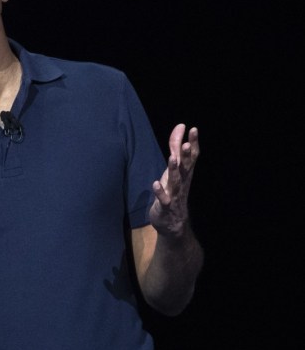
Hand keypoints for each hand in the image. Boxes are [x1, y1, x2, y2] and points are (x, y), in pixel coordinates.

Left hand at [149, 124, 198, 238]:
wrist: (173, 223)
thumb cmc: (173, 191)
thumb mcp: (174, 167)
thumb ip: (176, 147)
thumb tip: (181, 126)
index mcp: (185, 173)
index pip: (192, 156)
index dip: (193, 143)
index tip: (194, 129)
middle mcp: (182, 182)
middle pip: (186, 167)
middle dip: (186, 156)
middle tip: (187, 143)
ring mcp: (174, 195)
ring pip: (175, 182)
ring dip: (174, 170)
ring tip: (172, 159)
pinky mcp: (165, 206)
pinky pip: (163, 199)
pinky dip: (160, 192)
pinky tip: (155, 184)